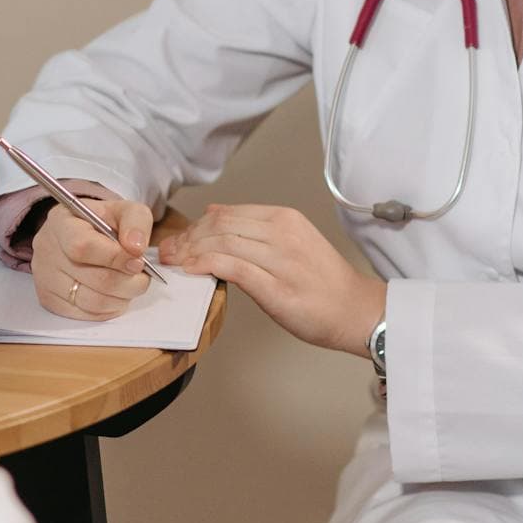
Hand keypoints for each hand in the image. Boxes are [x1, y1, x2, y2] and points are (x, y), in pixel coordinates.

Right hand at [31, 198, 153, 320]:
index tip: (137, 261)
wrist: (76, 234)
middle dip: (129, 281)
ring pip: (93, 302)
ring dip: (122, 297)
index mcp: (61, 222)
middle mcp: (46, 250)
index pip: (83, 247)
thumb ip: (136, 222)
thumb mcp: (122, 210)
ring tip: (129, 284)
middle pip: (95, 279)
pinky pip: (87, 315)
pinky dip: (109, 309)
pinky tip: (114, 295)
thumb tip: (136, 248)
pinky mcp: (48, 300)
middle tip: (141, 275)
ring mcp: (45, 278)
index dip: (116, 258)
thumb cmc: (100, 223)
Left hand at [159, 204, 383, 355]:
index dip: (195, 226)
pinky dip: (206, 264)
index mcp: (284, 219)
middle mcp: (282, 233)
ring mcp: (280, 259)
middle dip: (187, 238)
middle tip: (167, 252)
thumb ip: (252, 227)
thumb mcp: (290, 241)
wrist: (355, 310)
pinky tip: (192, 270)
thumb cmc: (322, 283)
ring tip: (173, 262)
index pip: (227, 214)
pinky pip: (233, 267)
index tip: (179, 241)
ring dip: (190, 252)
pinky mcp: (277, 287)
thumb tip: (214, 212)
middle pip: (220, 226)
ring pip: (222, 243)